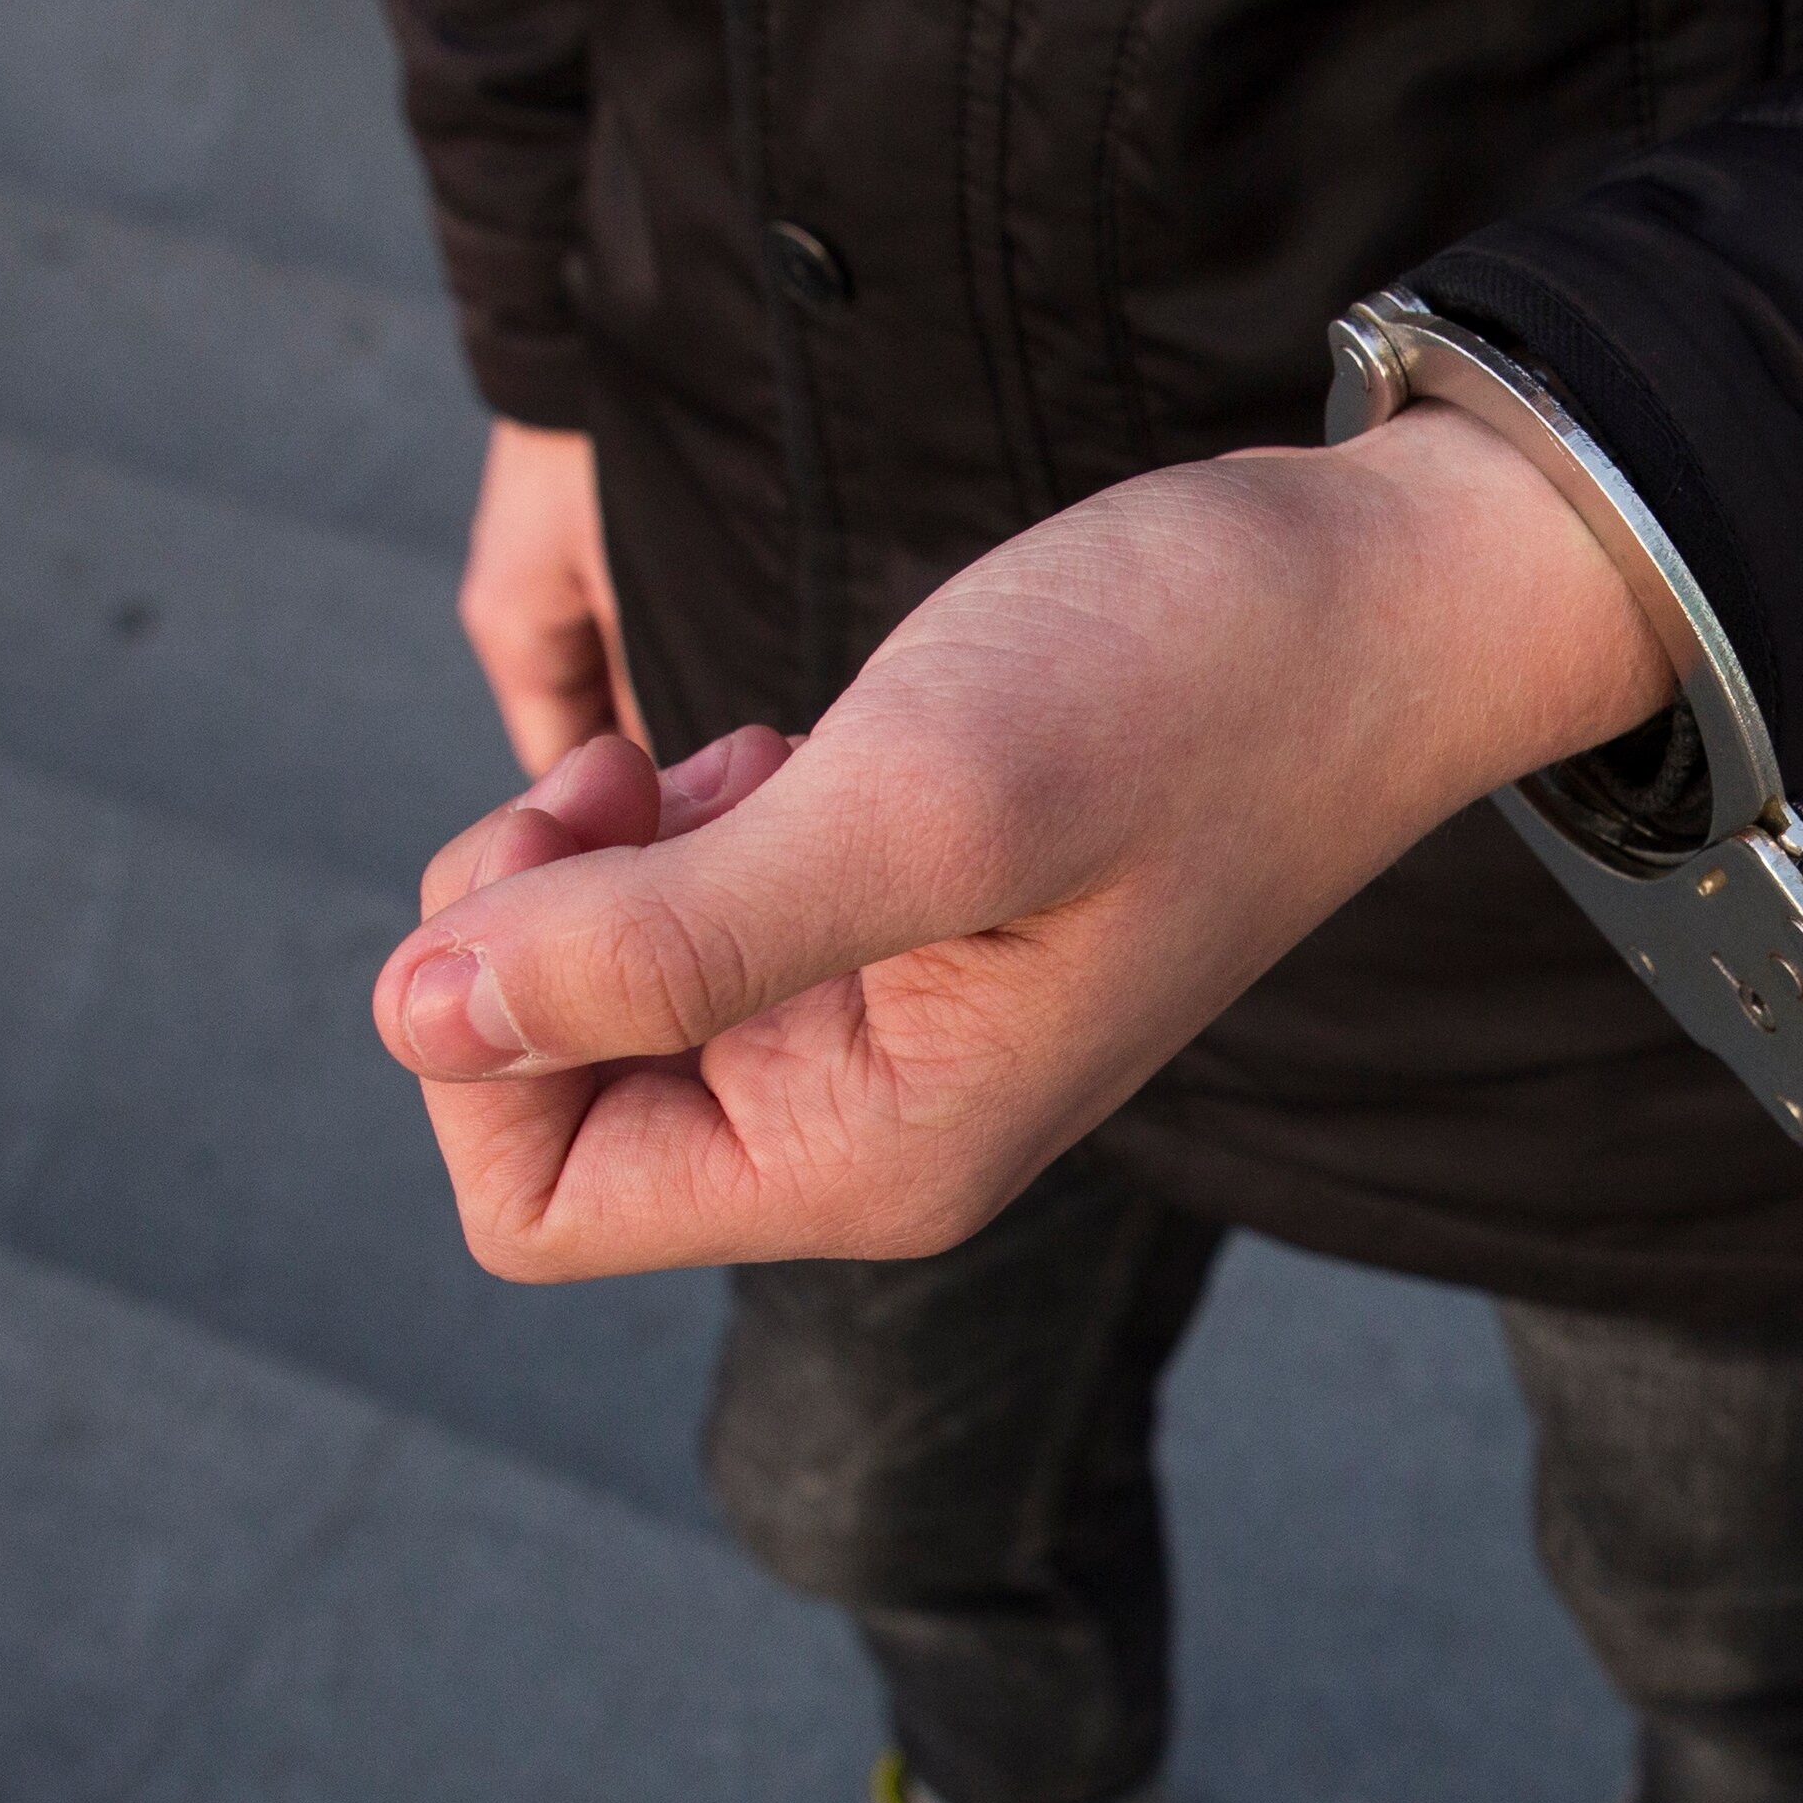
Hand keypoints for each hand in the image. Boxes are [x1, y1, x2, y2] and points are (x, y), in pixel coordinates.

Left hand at [373, 406, 1672, 1277]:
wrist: (1390, 602)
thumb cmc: (1188, 688)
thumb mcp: (915, 804)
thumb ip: (664, 935)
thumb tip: (412, 1017)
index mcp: (874, 1158)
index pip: (531, 1201)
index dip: (482, 1030)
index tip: (581, 845)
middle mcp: (875, 1134)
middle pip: (548, 1105)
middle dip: (535, 927)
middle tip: (640, 772)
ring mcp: (894, 1042)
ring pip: (612, 1005)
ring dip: (614, 863)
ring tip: (753, 753)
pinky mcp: (913, 943)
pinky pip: (703, 929)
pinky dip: (693, 826)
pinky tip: (794, 751)